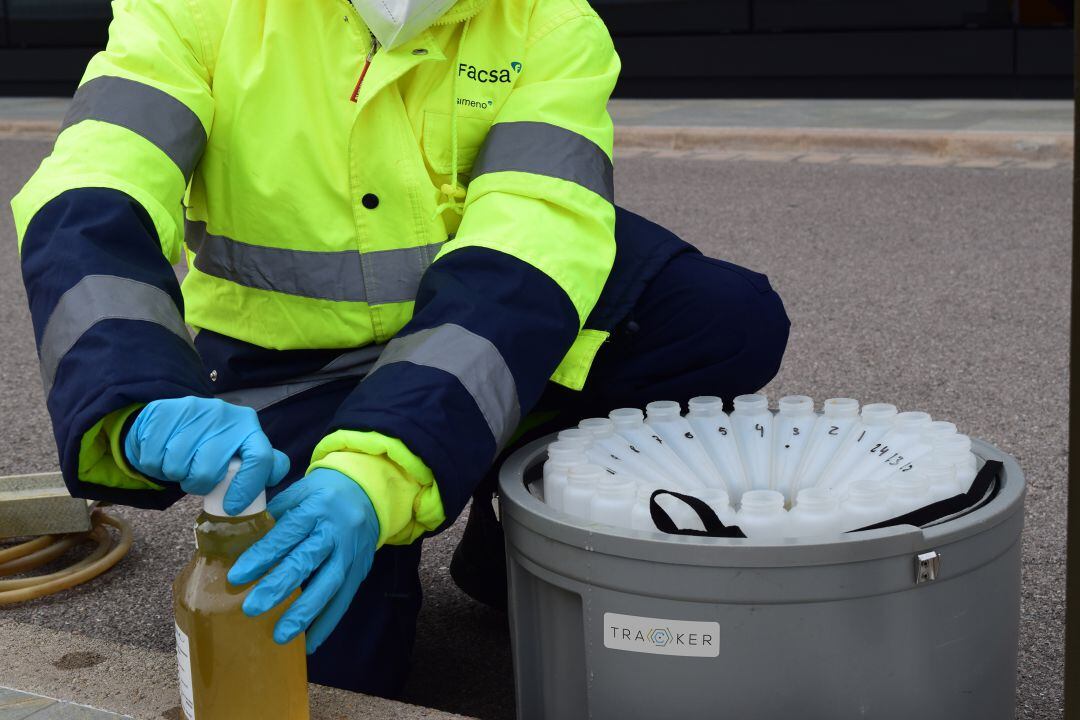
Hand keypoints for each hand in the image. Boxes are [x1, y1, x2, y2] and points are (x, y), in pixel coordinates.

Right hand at [124, 397, 289, 512]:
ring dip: (175, 474)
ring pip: (178, 467)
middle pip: (209, 471)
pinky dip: (154, 465)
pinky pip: (153, 459)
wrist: (168, 419)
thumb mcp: (237, 446)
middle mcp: (223, 414)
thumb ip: (257, 462)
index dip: (247, 488)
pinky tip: (162, 453)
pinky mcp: (161, 412)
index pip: (259, 458)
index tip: (232, 507)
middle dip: (199, 484)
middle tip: (197, 478)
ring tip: (180, 462)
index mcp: (247, 424)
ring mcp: (191, 410)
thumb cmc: (209, 441)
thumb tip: (274, 475)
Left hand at [226, 468, 379, 653]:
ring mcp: (350, 553)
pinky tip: (310, 643)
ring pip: (328, 585)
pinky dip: (327, 623)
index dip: (262, 555)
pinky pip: (344, 599)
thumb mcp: (299, 492)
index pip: (286, 534)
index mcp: (316, 508)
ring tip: (281, 635)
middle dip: (279, 587)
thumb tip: (238, 540)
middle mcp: (335, 531)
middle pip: (306, 561)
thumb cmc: (325, 492)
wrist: (370, 491)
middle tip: (252, 608)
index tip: (237, 576)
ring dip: (304, 612)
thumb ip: (274, 515)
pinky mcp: (360, 570)